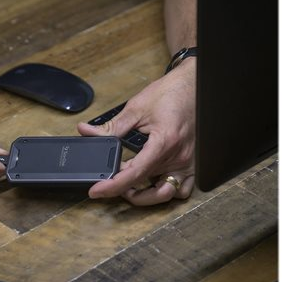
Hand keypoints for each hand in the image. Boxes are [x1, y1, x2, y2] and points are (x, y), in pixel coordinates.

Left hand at [77, 58, 195, 204]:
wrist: (195, 85)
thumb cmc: (171, 93)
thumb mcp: (137, 108)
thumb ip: (111, 126)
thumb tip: (87, 132)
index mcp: (164, 142)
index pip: (135, 174)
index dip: (113, 186)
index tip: (97, 191)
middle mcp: (179, 157)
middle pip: (149, 187)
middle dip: (127, 191)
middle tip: (111, 184)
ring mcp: (189, 163)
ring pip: (168, 194)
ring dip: (148, 196)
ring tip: (131, 187)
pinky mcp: (193, 163)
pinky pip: (182, 188)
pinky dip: (165, 190)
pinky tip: (153, 182)